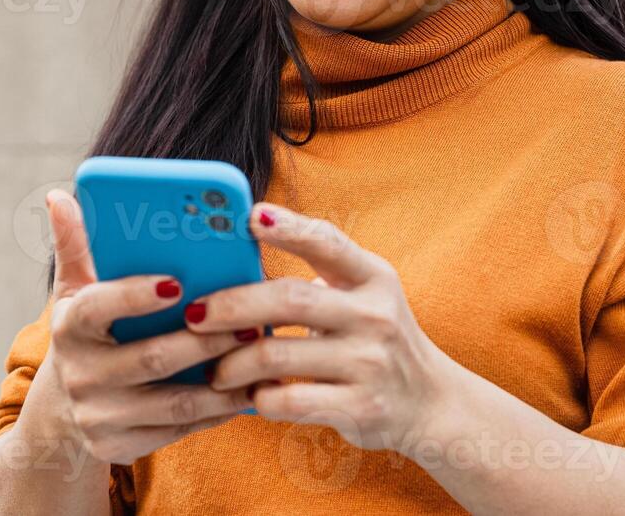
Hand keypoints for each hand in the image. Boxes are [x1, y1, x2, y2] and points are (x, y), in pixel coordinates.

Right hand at [27, 190, 257, 465]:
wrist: (63, 415)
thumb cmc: (86, 334)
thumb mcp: (75, 291)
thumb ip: (76, 245)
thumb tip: (60, 195)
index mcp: (69, 327)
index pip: (98, 307)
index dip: (136, 295)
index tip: (177, 281)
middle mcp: (80, 374)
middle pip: (151, 358)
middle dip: (204, 341)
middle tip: (249, 321)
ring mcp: (99, 416)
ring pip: (173, 401)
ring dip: (222, 381)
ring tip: (259, 356)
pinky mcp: (120, 448)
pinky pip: (179, 429)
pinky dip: (217, 412)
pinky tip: (249, 392)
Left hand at [186, 202, 458, 453]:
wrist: (430, 403)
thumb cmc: (373, 338)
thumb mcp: (361, 296)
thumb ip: (315, 278)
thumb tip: (234, 260)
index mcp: (372, 277)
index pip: (327, 242)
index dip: (288, 227)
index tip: (249, 217)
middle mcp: (374, 315)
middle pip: (287, 299)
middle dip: (231, 305)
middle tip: (194, 315)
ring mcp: (369, 362)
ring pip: (277, 355)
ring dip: (232, 363)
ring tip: (214, 369)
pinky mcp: (361, 407)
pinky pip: (289, 401)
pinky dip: (258, 398)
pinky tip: (250, 396)